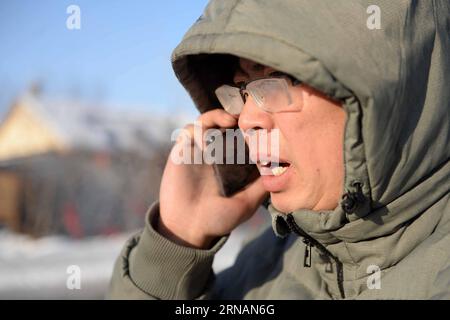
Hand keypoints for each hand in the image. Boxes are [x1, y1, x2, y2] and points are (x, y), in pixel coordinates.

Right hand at [158, 109, 266, 248]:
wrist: (187, 229)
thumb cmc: (218, 219)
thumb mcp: (247, 203)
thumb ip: (261, 186)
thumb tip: (281, 170)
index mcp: (232, 163)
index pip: (241, 135)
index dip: (250, 126)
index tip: (261, 121)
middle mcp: (216, 153)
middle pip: (225, 122)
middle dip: (235, 115)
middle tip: (245, 115)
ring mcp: (198, 151)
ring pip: (207, 121)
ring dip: (217, 117)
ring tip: (228, 122)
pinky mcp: (182, 152)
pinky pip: (188, 131)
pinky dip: (198, 130)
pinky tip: (206, 143)